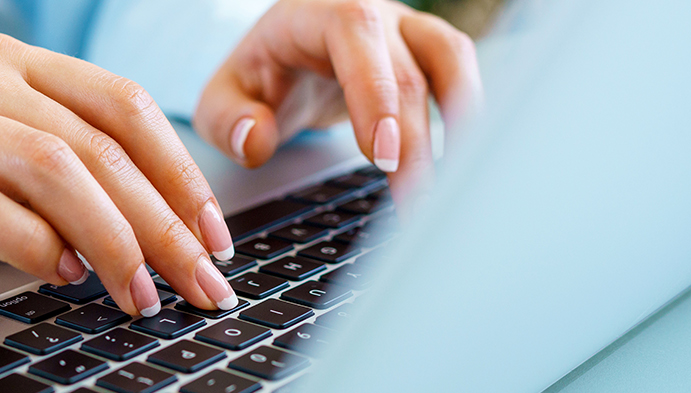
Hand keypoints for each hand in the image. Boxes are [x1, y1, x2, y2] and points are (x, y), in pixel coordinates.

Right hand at [0, 34, 239, 315]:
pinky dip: (29, 244)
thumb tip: (155, 232)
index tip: (215, 236)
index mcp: (11, 62)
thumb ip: (59, 171)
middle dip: (161, 224)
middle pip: (97, 146)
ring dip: (109, 240)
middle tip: (196, 284)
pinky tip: (59, 276)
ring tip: (137, 293)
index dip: (180, 173)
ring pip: (49, 170)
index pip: (122, 106)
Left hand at [195, 0, 481, 204]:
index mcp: (315, 14)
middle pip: (406, 67)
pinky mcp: (429, 54)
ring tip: (453, 184)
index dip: (374, 90)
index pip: (354, 33)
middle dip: (414, 141)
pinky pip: (461, 76)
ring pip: (452, 59)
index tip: (381, 155)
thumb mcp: (222, 98)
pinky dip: (468, 118)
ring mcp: (405, 31)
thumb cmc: (262, 77)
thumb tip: (256, 140)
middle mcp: (370, 14)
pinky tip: (463, 166)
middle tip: (412, 202)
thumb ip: (228, 120)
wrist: (291, 59)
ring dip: (459, 123)